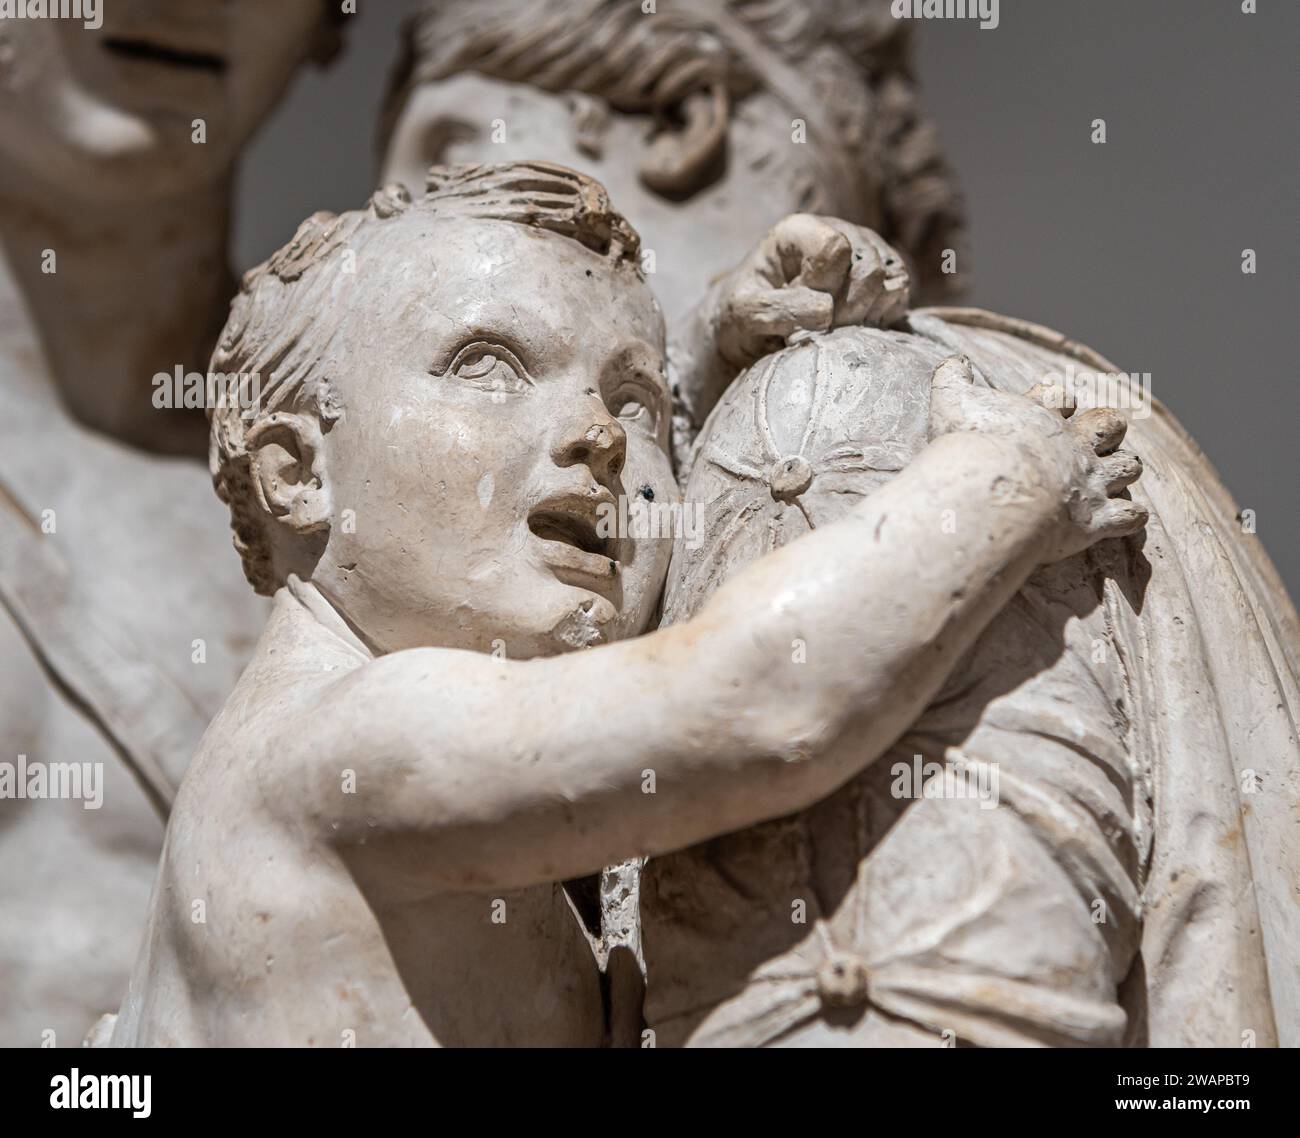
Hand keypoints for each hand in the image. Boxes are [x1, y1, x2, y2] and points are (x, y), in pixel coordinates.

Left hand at [715, 214, 910, 369]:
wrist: (751, 326)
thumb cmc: (742, 315)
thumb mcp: (744, 313)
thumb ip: (777, 309)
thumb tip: (826, 312)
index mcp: (798, 230)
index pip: (834, 248)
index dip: (823, 285)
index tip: (800, 306)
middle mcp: (837, 230)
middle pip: (868, 268)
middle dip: (847, 309)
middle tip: (821, 331)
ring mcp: (862, 250)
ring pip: (890, 278)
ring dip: (866, 314)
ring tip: (836, 330)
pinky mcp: (879, 273)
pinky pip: (900, 289)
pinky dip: (884, 314)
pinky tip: (857, 327)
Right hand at [928, 355, 1146, 561]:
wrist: (991, 488)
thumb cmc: (972, 444)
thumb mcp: (952, 401)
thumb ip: (952, 378)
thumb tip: (953, 360)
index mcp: (1044, 415)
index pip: (1061, 397)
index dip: (1059, 402)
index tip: (1049, 411)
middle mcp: (1074, 444)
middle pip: (1110, 425)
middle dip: (1108, 430)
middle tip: (1093, 442)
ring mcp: (1090, 481)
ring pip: (1128, 467)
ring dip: (1123, 471)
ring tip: (1110, 480)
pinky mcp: (1095, 519)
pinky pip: (1130, 517)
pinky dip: (1130, 518)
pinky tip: (1122, 520)